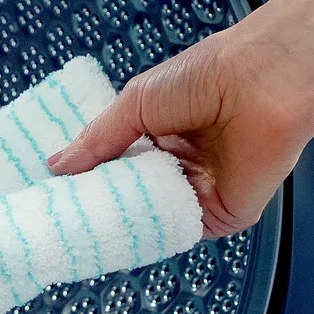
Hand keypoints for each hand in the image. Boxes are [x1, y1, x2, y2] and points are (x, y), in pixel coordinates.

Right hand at [46, 23, 313, 238]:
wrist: (261, 84)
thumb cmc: (207, 77)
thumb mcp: (136, 103)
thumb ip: (98, 140)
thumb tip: (56, 166)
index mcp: (163, 135)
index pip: (118, 168)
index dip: (87, 181)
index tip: (52, 196)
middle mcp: (182, 166)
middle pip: (132, 198)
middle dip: (99, 208)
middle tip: (56, 222)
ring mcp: (201, 193)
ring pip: (151, 219)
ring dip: (120, 224)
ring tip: (76, 232)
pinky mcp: (223, 216)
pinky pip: (179, 232)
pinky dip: (152, 234)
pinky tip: (119, 236)